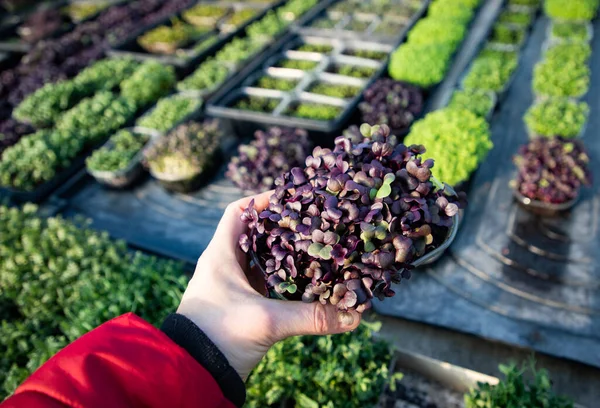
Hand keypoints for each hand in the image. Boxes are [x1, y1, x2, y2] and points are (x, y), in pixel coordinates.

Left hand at [177, 191, 360, 378]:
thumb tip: (352, 316)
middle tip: (310, 222)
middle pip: (254, 233)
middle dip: (281, 226)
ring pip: (261, 259)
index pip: (238, 212)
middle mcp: (225, 266)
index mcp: (221, 256)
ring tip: (312, 246)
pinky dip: (282, 278)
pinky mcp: (241, 305)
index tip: (290, 198)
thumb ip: (310, 317)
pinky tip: (303, 280)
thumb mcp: (265, 321)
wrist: (194, 373)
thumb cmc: (218, 337)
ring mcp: (233, 286)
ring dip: (284, 253)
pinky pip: (264, 282)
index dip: (261, 200)